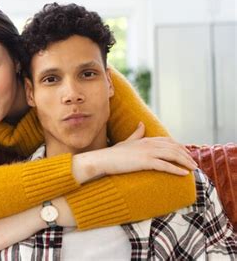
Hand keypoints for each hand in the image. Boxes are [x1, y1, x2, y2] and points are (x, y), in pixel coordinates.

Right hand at [74, 122, 197, 182]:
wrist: (103, 160)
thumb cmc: (113, 154)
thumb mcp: (126, 141)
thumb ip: (136, 134)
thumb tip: (142, 124)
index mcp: (145, 139)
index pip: (168, 141)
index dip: (179, 146)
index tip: (187, 153)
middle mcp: (148, 144)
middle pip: (173, 147)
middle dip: (186, 155)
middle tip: (194, 163)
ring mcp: (147, 152)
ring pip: (172, 155)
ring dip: (185, 162)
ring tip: (193, 168)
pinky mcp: (145, 162)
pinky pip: (165, 165)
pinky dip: (176, 169)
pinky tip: (184, 174)